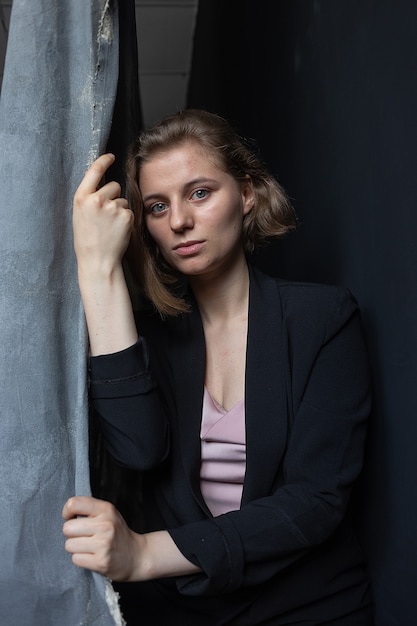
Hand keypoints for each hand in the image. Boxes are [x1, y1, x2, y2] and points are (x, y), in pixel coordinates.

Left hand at [62, 496, 140, 580]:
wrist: (136, 556)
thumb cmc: (117, 533)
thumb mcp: (108, 514)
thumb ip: (90, 509)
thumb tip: (67, 513)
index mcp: (106, 509)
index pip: (74, 504)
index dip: (67, 512)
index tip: (72, 518)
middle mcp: (105, 525)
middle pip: (67, 528)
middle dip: (72, 534)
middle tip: (83, 536)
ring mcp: (103, 544)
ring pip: (69, 545)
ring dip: (76, 548)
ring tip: (89, 547)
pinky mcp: (101, 562)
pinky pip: (75, 559)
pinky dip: (81, 559)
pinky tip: (92, 556)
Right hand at [73, 154, 133, 278]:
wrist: (98, 261)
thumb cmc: (87, 241)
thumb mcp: (80, 215)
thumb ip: (89, 199)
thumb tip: (102, 185)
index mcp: (81, 198)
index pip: (94, 171)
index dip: (103, 161)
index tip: (111, 156)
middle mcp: (96, 199)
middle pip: (113, 185)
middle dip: (113, 196)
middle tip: (106, 216)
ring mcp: (112, 207)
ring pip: (122, 200)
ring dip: (120, 210)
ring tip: (110, 227)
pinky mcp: (125, 216)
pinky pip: (129, 211)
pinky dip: (126, 220)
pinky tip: (118, 231)